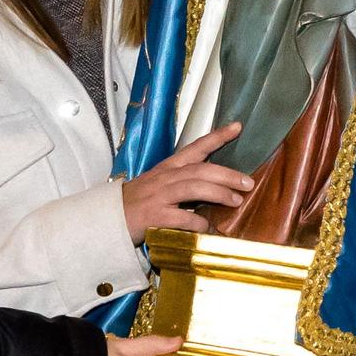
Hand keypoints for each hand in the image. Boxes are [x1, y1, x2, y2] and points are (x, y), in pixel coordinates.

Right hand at [120, 121, 252, 241]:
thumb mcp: (158, 186)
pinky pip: (183, 218)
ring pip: (194, 187)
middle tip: (248, 182)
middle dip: (227, 174)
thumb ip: (182, 184)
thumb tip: (214, 188)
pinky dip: (200, 224)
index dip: (217, 137)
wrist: (107, 219)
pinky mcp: (155, 216)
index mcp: (167, 168)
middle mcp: (165, 178)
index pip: (195, 147)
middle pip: (201, 169)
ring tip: (236, 200)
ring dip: (219, 193)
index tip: (237, 127)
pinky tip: (209, 229)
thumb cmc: (136, 204)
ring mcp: (160, 196)